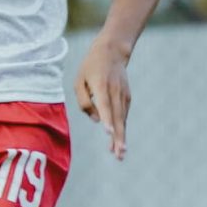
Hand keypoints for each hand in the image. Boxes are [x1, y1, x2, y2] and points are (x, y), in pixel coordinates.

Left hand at [74, 39, 131, 158]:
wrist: (112, 51)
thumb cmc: (91, 67)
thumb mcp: (79, 80)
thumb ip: (84, 101)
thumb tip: (96, 120)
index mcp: (101, 85)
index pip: (104, 104)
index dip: (106, 119)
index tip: (108, 132)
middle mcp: (114, 91)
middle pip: (117, 117)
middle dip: (118, 137)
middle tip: (119, 154)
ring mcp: (123, 95)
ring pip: (122, 119)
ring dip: (121, 137)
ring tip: (119, 155)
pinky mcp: (127, 98)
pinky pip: (122, 116)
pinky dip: (121, 129)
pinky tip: (117, 142)